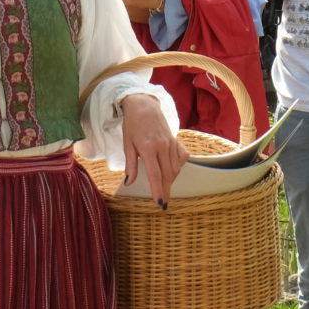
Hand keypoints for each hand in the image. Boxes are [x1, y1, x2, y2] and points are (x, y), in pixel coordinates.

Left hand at [119, 94, 184, 208]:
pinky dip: (178, 167)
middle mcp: (162, 146)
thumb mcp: (127, 145)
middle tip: (163, 203)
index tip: (160, 203)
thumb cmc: (132, 125)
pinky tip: (172, 172)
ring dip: (171, 180)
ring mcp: (171, 143)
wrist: (144, 105)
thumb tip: (128, 183)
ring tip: (165, 189)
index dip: (158, 190)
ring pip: (175, 168)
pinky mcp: (176, 140)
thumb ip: (130, 165)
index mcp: (148, 148)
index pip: (155, 175)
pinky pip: (181, 158)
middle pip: (167, 174)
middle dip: (166, 190)